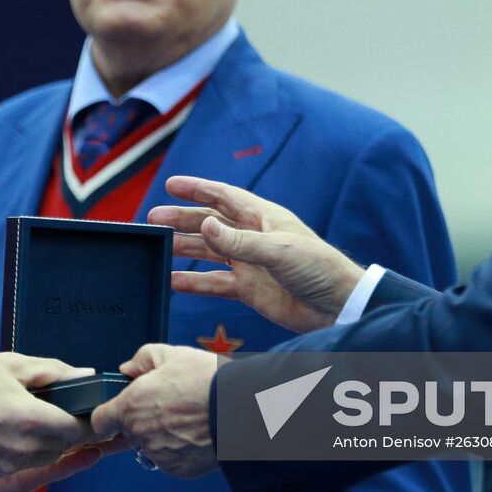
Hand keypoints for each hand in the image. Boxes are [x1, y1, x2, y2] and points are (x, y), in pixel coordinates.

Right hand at [0, 351, 102, 476]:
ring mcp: (5, 464)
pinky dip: (28, 450)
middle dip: (69, 429)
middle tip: (67, 410)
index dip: (87, 419)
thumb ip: (53, 371)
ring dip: (49, 441)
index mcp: (30, 418)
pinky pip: (23, 464)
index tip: (90, 409)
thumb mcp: (11, 364)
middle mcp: (21, 447)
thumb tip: (86, 375)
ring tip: (39, 417)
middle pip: (63, 444)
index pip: (77, 428)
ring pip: (45, 457)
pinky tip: (17, 430)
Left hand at [91, 344, 219, 478]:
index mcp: (131, 406)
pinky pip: (171, 460)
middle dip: (143, 421)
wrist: (240, 408)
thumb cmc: (206, 379)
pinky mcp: (178, 470)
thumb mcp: (172, 355)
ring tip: (189, 418)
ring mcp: (158, 455)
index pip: (100, 421)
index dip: (109, 414)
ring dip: (162, 436)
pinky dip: (180, 450)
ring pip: (151, 447)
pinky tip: (197, 433)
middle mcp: (139, 434)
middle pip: (129, 432)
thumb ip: (142, 359)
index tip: (120, 410)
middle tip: (169, 406)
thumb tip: (127, 368)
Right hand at [147, 176, 365, 332]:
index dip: (197, 189)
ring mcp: (249, 263)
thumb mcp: (277, 250)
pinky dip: (195, 282)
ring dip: (185, 249)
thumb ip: (238, 241)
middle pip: (210, 223)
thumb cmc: (318, 268)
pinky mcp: (249, 289)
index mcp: (262, 218)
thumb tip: (205, 225)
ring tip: (160, 249)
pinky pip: (215, 283)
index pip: (223, 196)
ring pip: (209, 252)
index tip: (170, 185)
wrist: (337, 306)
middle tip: (153, 219)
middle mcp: (252, 237)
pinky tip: (175, 282)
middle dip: (183, 220)